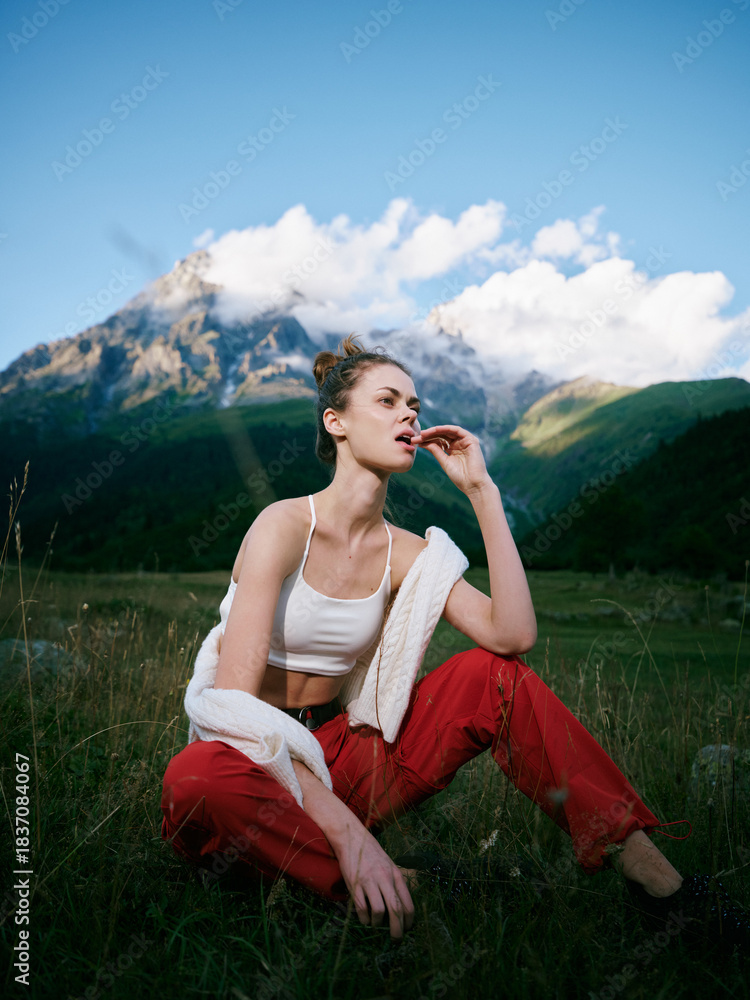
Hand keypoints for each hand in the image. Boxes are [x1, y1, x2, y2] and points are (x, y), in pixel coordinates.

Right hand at [333, 822, 414, 938]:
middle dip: (397, 930)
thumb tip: (400, 909)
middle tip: (396, 940)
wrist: (352, 837)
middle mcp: (385, 878)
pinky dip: (364, 919)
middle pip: (396, 910)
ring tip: (376, 926)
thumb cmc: (372, 854)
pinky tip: (365, 920)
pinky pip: (361, 908)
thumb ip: (395, 884)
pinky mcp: (354, 884)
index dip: (409, 921)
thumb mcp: (389, 865)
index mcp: (396, 875)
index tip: (407, 929)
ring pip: (379, 911)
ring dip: (378, 924)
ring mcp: (369, 881)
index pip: (407, 903)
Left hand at [413, 424, 490, 495]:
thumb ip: (436, 450)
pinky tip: (436, 429)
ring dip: (436, 430)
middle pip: (442, 435)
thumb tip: (423, 442)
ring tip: (424, 433)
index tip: (415, 441)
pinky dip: (447, 428)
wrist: (473, 484)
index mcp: (452, 449)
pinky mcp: (471, 440)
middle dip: (429, 434)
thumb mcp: (444, 461)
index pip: (438, 441)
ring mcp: (465, 441)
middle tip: (417, 436)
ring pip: (448, 431)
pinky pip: (457, 430)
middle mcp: (459, 444)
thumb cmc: (460, 477)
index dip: (427, 440)